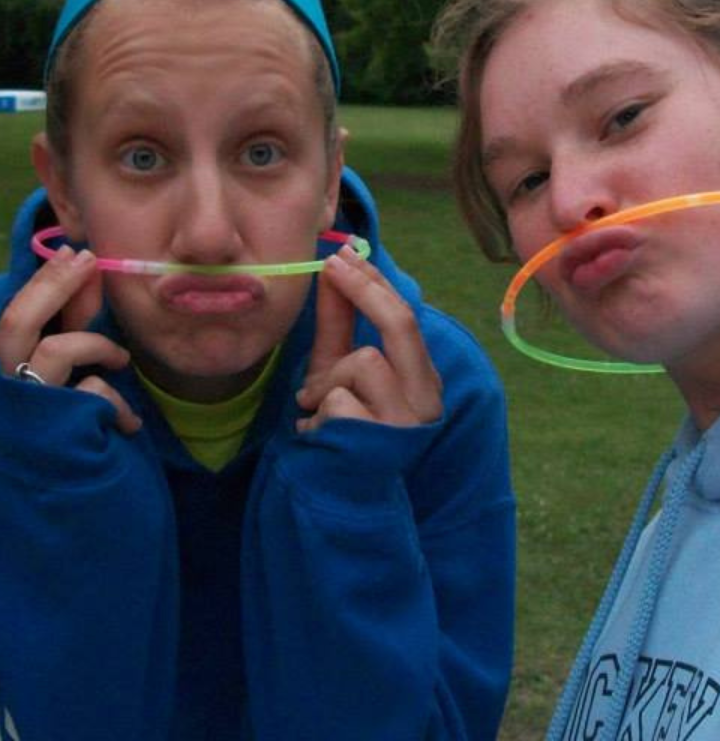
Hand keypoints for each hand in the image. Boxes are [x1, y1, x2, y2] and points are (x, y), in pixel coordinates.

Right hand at [0, 244, 141, 433]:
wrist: (78, 520)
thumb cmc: (76, 440)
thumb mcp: (75, 375)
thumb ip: (75, 328)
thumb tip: (86, 271)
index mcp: (5, 377)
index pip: (13, 317)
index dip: (44, 282)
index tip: (75, 252)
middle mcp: (3, 394)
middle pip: (15, 323)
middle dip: (52, 286)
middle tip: (87, 260)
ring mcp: (26, 416)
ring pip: (53, 353)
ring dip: (95, 345)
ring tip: (121, 361)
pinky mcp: (56, 439)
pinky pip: (90, 397)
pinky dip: (116, 404)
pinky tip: (127, 425)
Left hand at [296, 246, 442, 431]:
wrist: (332, 491)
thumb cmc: (338, 424)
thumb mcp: (336, 367)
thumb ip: (338, 322)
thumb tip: (333, 267)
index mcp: (419, 377)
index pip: (404, 316)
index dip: (373, 280)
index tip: (343, 251)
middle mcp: (425, 398)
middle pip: (401, 324)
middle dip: (364, 288)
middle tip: (331, 265)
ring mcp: (407, 422)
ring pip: (363, 361)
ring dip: (326, 379)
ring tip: (316, 406)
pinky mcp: (381, 443)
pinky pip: (339, 400)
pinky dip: (318, 413)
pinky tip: (319, 434)